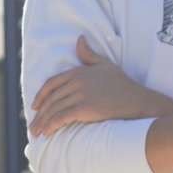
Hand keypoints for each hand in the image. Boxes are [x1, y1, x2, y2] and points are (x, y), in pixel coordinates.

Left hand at [29, 36, 168, 135]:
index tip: (34, 106)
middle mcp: (77, 82)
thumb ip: (89, 54)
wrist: (139, 101)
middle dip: (40, 114)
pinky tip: (47, 133)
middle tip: (33, 126)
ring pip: (54, 109)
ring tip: (37, 133)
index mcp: (79, 72)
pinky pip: (62, 118)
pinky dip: (51, 125)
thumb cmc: (124, 85)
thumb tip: (79, 39)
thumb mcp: (106, 65)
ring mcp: (81, 95)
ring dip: (43, 122)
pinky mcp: (85, 109)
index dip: (40, 95)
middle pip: (51, 99)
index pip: (52, 83)